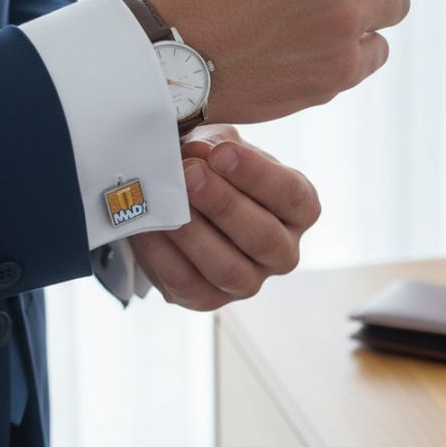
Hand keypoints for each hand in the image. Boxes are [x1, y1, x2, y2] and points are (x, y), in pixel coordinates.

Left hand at [128, 126, 320, 310]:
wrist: (183, 201)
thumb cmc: (213, 168)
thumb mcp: (221, 146)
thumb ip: (215, 146)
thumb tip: (196, 154)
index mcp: (298, 210)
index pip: (292, 197)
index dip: (258, 176)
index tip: (222, 153)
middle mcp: (282, 251)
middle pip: (263, 238)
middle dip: (223, 205)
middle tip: (189, 174)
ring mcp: (248, 281)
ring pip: (228, 269)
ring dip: (193, 233)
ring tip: (166, 200)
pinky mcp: (208, 300)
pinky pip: (186, 283)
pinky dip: (162, 253)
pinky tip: (147, 224)